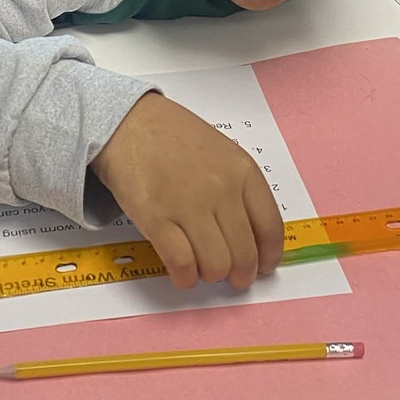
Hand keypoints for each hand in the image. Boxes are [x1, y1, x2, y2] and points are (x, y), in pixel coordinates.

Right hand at [90, 92, 283, 288]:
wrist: (128, 121)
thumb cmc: (173, 136)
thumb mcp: (222, 151)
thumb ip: (239, 188)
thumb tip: (251, 234)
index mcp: (243, 171)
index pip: (270, 228)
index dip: (268, 256)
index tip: (264, 266)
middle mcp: (221, 189)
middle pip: (244, 254)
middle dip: (240, 274)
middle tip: (233, 276)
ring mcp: (189, 204)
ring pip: (216, 265)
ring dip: (211, 275)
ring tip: (203, 268)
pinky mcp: (157, 218)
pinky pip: (182, 264)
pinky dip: (186, 278)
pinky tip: (183, 273)